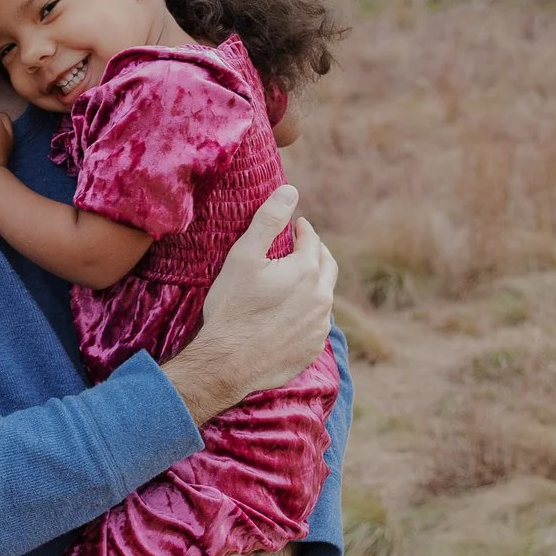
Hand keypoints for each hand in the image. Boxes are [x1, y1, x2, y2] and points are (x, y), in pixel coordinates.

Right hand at [162, 185, 337, 424]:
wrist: (228, 363)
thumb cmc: (232, 308)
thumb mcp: (243, 257)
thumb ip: (268, 221)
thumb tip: (290, 191)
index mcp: (307, 271)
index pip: (311, 239)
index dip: (302, 229)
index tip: (296, 225)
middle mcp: (321, 298)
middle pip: (327, 265)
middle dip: (316, 251)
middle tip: (303, 246)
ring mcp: (319, 326)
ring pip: (324, 295)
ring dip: (314, 283)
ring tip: (297, 280)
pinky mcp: (312, 348)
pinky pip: (317, 323)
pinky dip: (309, 311)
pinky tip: (292, 312)